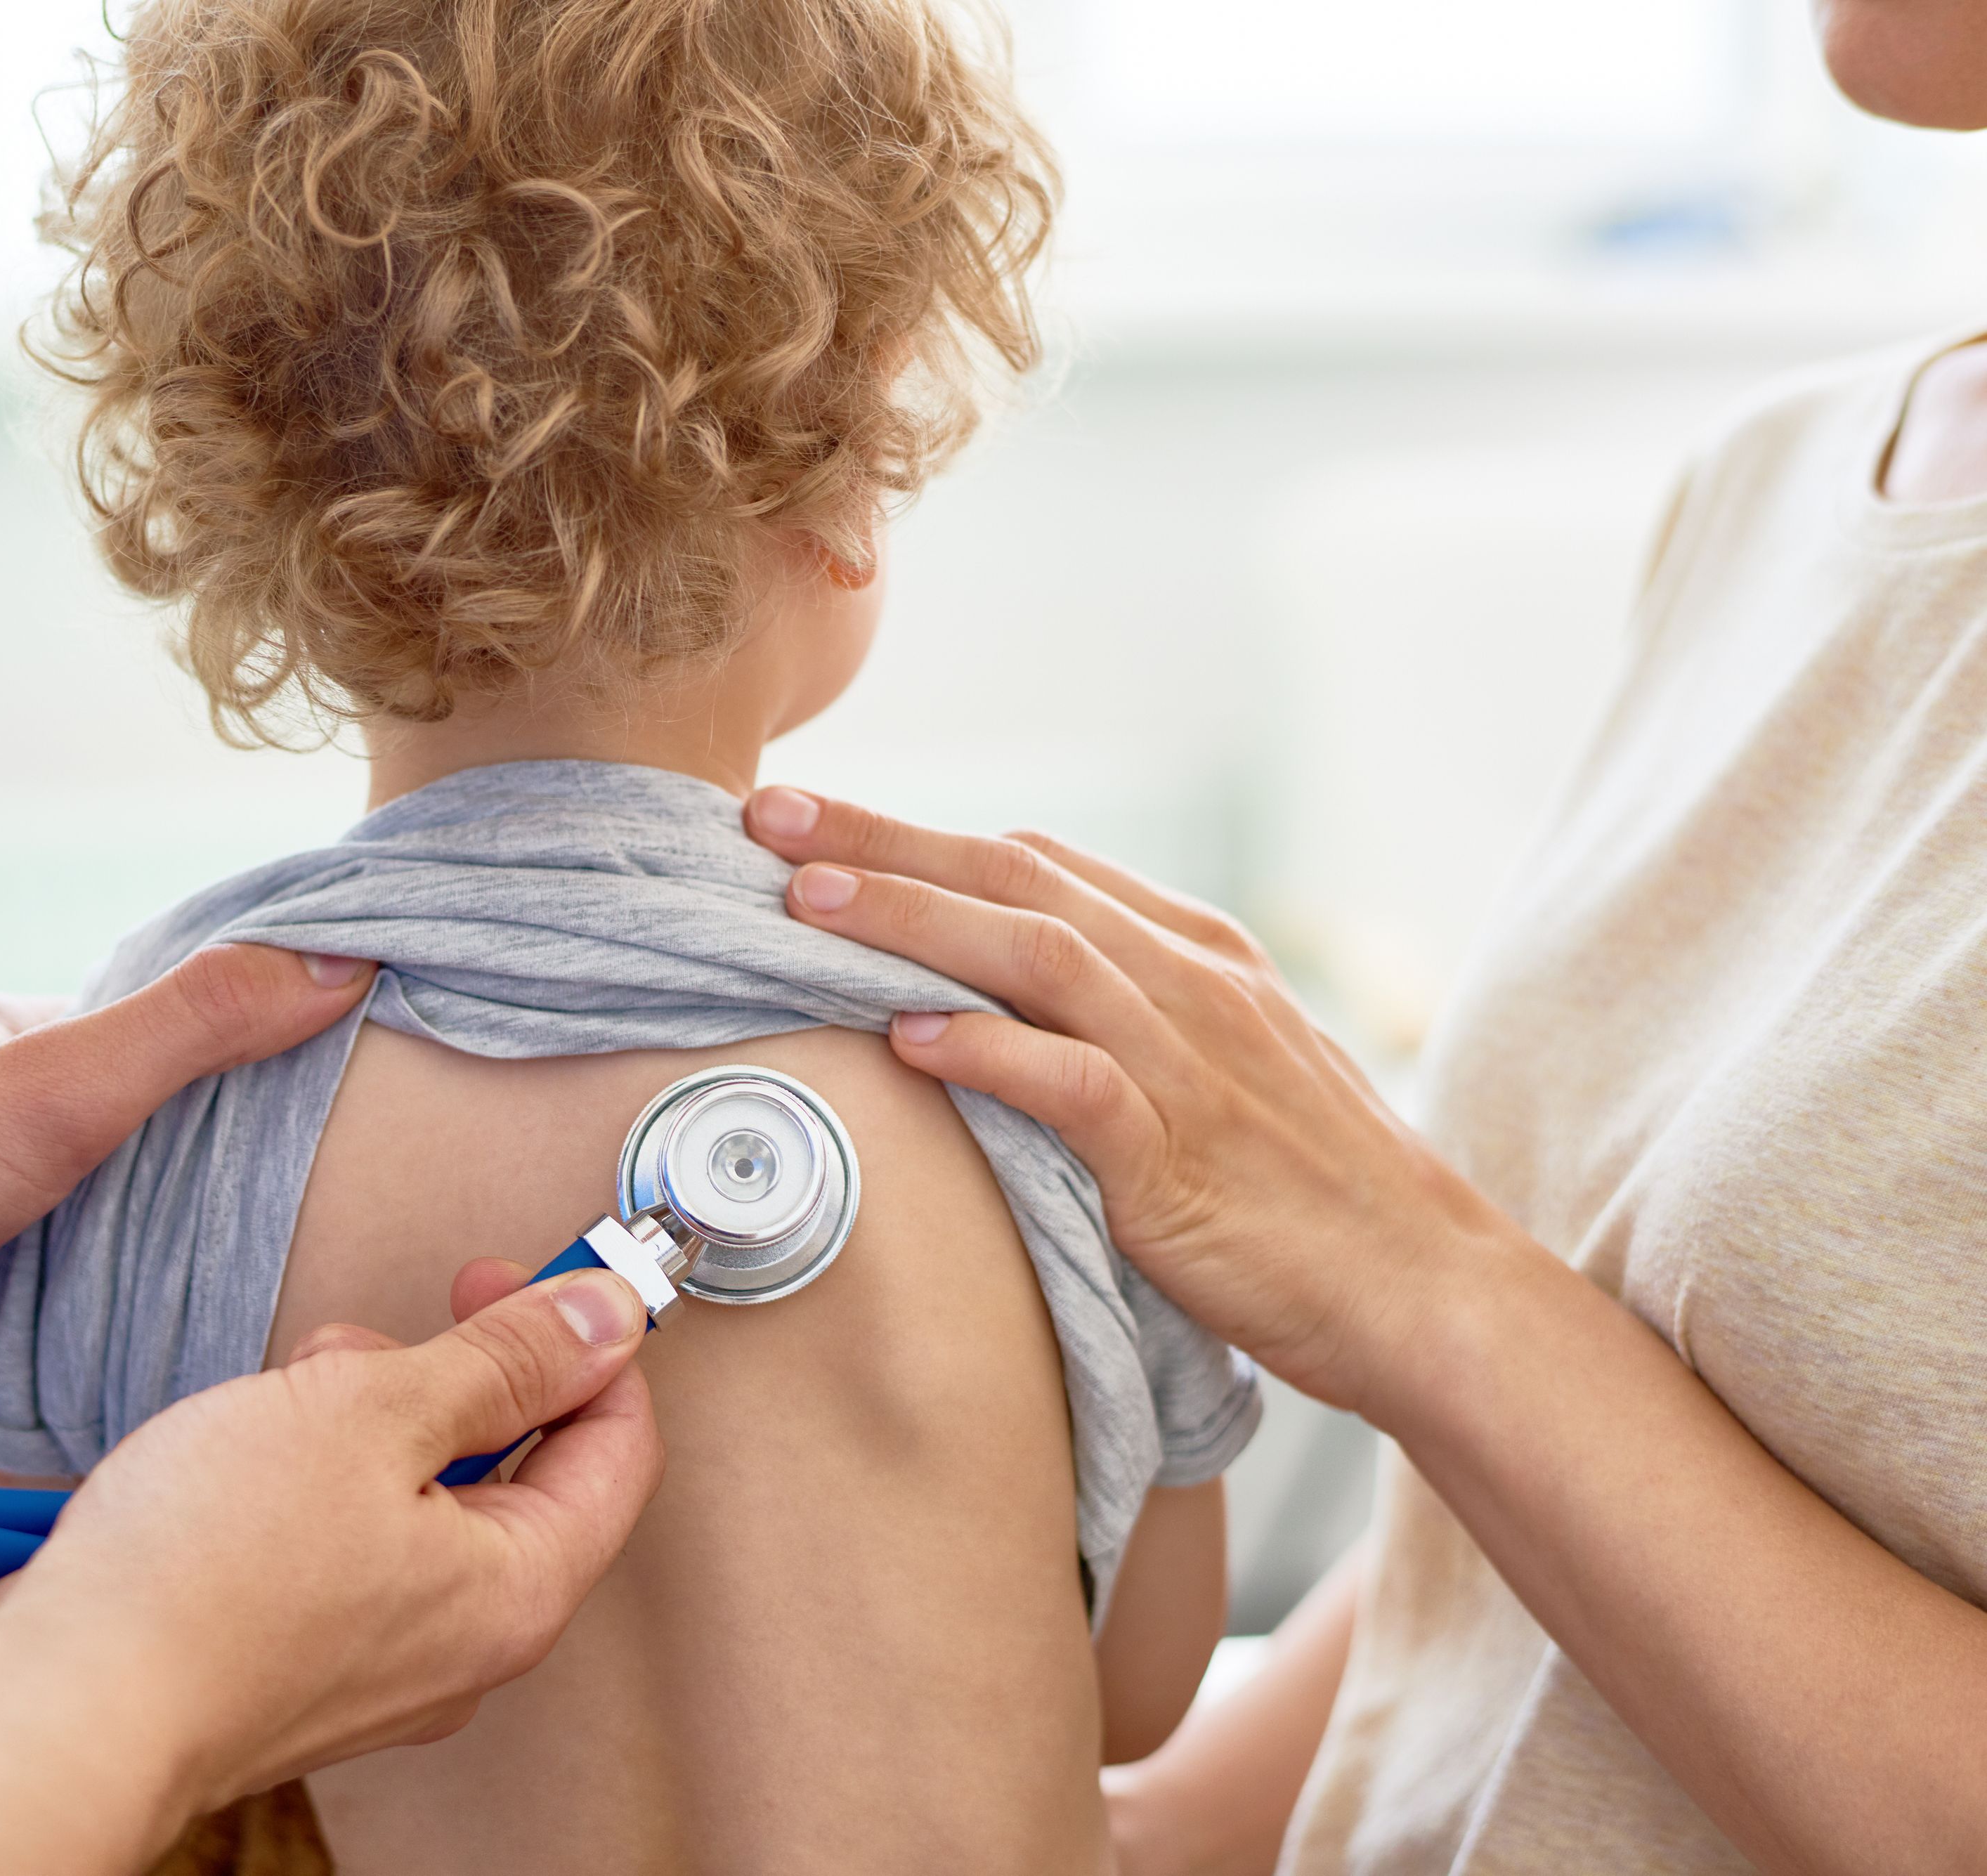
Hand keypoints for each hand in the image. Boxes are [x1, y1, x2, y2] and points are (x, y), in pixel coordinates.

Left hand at [0, 945, 373, 1513]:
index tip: (325, 1125)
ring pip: (45, 1226)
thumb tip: (339, 959)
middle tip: (272, 1250)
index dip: (240, 1075)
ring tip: (191, 1320)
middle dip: (178, 1187)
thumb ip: (198, 1028)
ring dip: (101, 1266)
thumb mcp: (62, 1091)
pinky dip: (30, 1328)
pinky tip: (75, 1371)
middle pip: (108, 1138)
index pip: (154, 1037)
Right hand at [0, 1266, 662, 1875]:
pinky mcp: (304, 1666)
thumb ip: (501, 1361)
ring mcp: (382, 1665)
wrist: (65, 1706)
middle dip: (438, 1379)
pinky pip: (346, 1544)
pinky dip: (307, 1482)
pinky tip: (236, 1463)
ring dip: (358, 1423)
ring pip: (415, 1499)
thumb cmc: (205, 1575)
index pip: (616, 1445)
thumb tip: (605, 1317)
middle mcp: (466, 1645)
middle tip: (358, 1348)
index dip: (576, 1341)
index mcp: (520, 1589)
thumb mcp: (372, 1411)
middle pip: (509, 1470)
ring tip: (274, 1409)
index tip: (503, 1280)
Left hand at [743, 786, 1518, 1415]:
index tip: (820, 823)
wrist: (1426, 1291)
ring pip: (1035, 957)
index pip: (1038, 864)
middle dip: (886, 841)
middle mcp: (1191, 983)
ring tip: (805, 905)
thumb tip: (994, 1008)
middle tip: (770, 817)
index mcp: (1196, 954)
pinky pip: (1077, 1084)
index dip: (922, 836)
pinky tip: (910, 1038)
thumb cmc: (1307, 1195)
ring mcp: (1192, 1063)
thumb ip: (1120, 1025)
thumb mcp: (1216, 1075)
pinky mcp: (1184, 1157)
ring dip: (912, 921)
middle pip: (1017, 881)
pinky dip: (990, 1054)